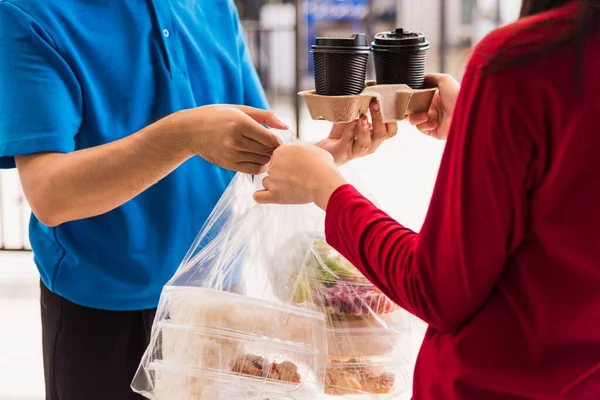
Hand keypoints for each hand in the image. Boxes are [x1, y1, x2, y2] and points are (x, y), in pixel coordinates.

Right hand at [172, 105, 287, 173]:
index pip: (270, 138)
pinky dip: (261, 165)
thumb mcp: (240, 109)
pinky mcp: (228, 165)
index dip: (280, 140)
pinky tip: (259, 158)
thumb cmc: (218, 116)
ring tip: (267, 151)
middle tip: (276, 146)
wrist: (190, 131)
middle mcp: (235, 140)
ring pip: (262, 161)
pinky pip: (253, 169)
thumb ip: (265, 116)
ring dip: (268, 157)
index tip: (280, 138)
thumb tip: (286, 127)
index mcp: (240, 123)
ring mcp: (231, 154)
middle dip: (275, 149)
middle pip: (267, 151)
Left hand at [253, 144, 346, 209]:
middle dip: (282, 174)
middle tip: (295, 178)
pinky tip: (270, 196)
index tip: (295, 168)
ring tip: (290, 188)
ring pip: (266, 182)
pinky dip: (262, 197)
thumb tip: (301, 154)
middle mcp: (273, 164)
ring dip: (275, 185)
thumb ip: (300, 151)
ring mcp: (273, 180)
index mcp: (281, 151)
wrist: (324, 181)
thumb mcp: (312, 150)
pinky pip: (258, 197)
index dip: (286, 163)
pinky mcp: (275, 195)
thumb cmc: (322, 166)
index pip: (277, 157)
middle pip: (271, 169)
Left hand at [317, 101, 397, 164]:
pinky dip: (350, 130)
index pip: (391, 131)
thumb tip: (366, 89)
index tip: (387, 103)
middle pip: (381, 135)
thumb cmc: (343, 133)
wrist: (328, 149)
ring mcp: (357, 151)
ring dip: (364, 128)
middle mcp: (370, 146)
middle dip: (379, 118)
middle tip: (374, 104)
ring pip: (366, 143)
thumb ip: (362, 108)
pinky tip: (350, 121)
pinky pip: (348, 141)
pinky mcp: (344, 152)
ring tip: (362, 117)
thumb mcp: (355, 119)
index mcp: (376, 137)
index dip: (392, 119)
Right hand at [407, 73, 459, 139]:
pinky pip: (421, 128)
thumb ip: (431, 77)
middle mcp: (432, 110)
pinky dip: (425, 125)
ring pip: (414, 121)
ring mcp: (432, 121)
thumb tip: (421, 77)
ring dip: (417, 118)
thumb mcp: (444, 79)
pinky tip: (435, 123)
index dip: (408, 100)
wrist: (464, 111)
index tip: (404, 99)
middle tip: (406, 110)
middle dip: (407, 111)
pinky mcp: (433, 131)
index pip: (415, 100)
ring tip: (426, 115)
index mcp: (433, 99)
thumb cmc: (456, 94)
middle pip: (411, 111)